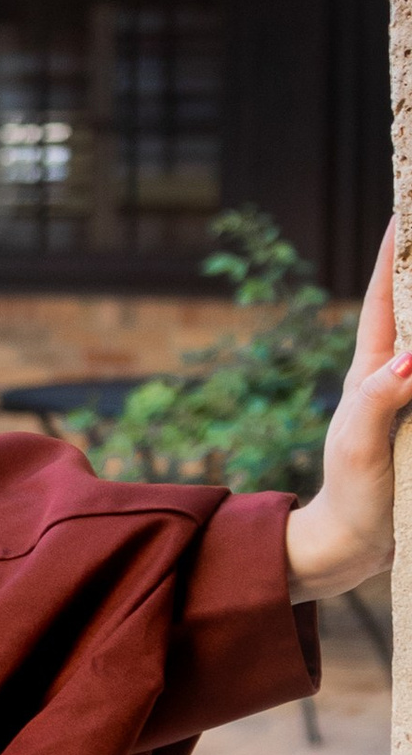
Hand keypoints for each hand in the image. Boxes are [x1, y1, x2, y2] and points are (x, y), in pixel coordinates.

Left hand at [285, 222, 411, 601]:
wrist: (349, 549)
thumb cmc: (350, 497)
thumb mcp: (361, 447)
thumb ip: (379, 402)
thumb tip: (411, 359)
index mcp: (372, 371)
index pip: (385, 297)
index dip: (396, 251)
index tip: (405, 205)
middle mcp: (391, 376)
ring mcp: (407, 398)